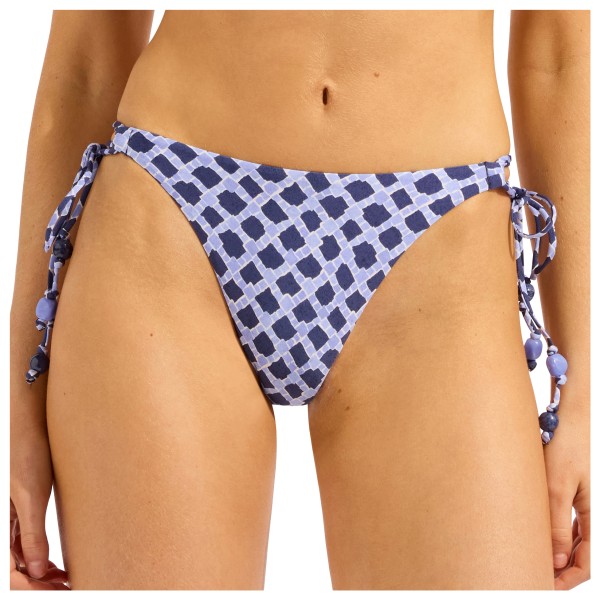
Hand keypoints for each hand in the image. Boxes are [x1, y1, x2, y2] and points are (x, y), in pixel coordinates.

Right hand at [10, 428, 69, 589]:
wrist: (30, 424)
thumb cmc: (27, 453)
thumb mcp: (32, 496)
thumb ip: (32, 534)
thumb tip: (37, 571)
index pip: (8, 574)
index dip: (29, 588)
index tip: (53, 591)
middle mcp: (1, 524)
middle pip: (13, 570)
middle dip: (36, 584)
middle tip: (65, 587)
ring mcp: (8, 519)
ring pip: (19, 559)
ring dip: (39, 574)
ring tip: (65, 579)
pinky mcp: (20, 511)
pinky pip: (24, 544)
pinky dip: (40, 558)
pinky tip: (56, 564)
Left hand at [544, 414, 589, 589]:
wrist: (571, 419)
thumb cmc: (566, 448)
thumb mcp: (557, 488)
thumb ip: (557, 525)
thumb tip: (556, 561)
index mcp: (597, 516)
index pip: (588, 563)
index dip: (568, 579)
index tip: (545, 585)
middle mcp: (594, 514)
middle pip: (583, 555)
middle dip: (561, 570)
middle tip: (535, 575)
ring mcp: (586, 505)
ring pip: (576, 541)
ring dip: (559, 554)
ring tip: (533, 560)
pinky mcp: (576, 495)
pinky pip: (571, 524)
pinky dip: (558, 536)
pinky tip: (540, 539)